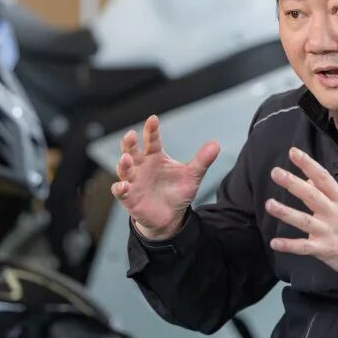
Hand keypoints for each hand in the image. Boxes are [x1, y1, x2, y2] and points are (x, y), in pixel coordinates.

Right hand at [112, 115, 220, 241]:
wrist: (170, 218)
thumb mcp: (192, 176)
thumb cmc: (177, 192)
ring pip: (124, 169)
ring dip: (124, 163)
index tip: (153, 119)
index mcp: (155, 156)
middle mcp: (141, 166)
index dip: (151, 130)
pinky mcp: (129, 197)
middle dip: (129, 143)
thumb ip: (202, 160)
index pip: (152, 140)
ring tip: (126, 159)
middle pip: (132, 150)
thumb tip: (216, 144)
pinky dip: (120, 188)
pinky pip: (120, 191)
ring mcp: (134, 181)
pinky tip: (124, 186)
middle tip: (131, 135)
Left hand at [267, 147, 337, 284]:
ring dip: (286, 212)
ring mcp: (328, 232)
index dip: (308, 164)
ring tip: (269, 204)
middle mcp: (333, 213)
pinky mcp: (324, 249)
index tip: (293, 152)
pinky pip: (304, 247)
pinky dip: (289, 245)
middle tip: (276, 172)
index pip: (323, 178)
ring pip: (304, 221)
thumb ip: (327, 192)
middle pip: (312, 195)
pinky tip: (274, 243)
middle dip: (293, 183)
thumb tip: (307, 177)